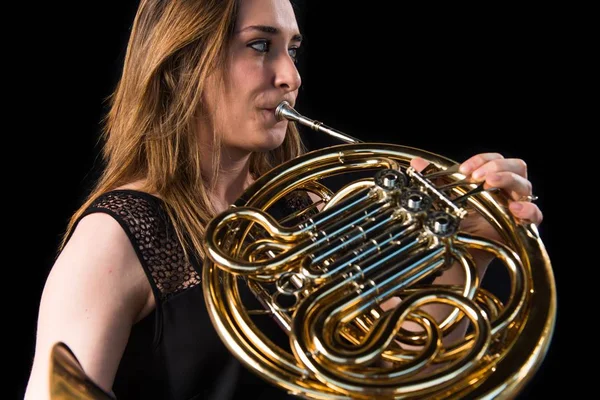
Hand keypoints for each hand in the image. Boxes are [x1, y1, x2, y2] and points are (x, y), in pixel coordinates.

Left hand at [411, 152, 542, 242]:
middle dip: (498, 167)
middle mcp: (507, 189)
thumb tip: (417, 162)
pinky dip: (528, 210)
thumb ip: (433, 180)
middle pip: (517, 166)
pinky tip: (514, 208)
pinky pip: (535, 214)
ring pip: (525, 186)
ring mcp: (516, 205)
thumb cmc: (459, 220)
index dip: (481, 160)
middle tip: (479, 176)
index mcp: (492, 178)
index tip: (464, 169)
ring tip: (490, 184)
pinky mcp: (522, 225)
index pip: (495, 159)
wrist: (461, 248)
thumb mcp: (443, 198)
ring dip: (508, 180)